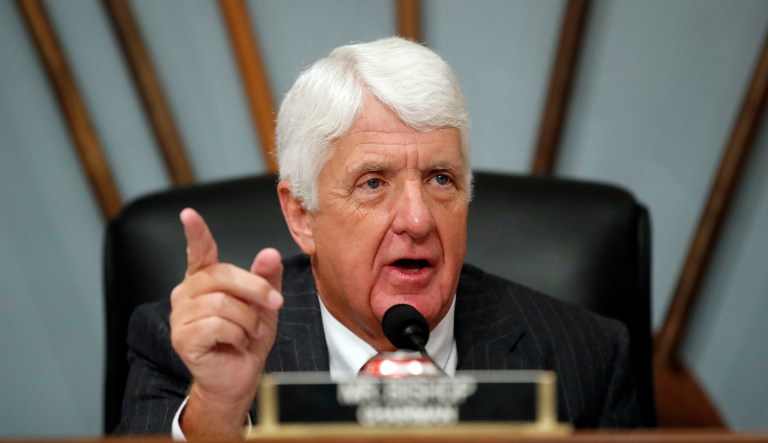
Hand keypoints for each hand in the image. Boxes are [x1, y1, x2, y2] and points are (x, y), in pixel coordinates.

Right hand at [170, 208, 282, 435]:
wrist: (239, 377)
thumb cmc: (247, 339)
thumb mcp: (264, 304)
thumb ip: (266, 278)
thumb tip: (269, 253)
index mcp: (204, 280)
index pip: (199, 251)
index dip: (195, 233)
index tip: (189, 214)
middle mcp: (187, 293)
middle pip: (222, 275)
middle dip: (255, 289)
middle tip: (275, 304)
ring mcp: (180, 316)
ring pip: (222, 303)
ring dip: (248, 320)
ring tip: (250, 332)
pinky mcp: (182, 337)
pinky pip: (216, 325)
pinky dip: (236, 335)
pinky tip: (236, 343)